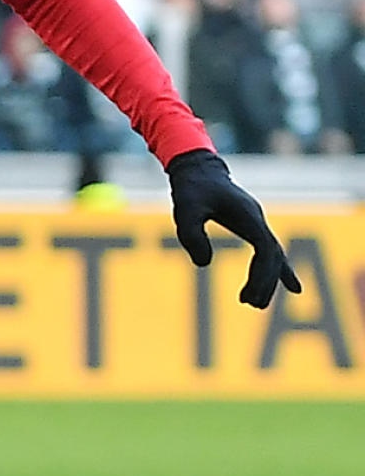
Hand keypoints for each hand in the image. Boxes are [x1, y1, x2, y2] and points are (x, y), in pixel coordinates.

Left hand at [164, 148, 301, 308]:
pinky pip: (269, 251)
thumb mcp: (185, 211)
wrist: (198, 170)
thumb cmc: (191, 190)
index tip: (250, 293)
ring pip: (273, 255)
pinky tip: (289, 287)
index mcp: (248, 216)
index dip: (262, 273)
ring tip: (254, 303)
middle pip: (273, 255)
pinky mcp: (250, 225)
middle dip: (265, 281)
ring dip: (268, 279)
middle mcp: (257, 220)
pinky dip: (276, 269)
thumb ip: (192, 235)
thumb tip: (205, 263)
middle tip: (252, 304)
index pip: (265, 250)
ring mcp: (256, 222)